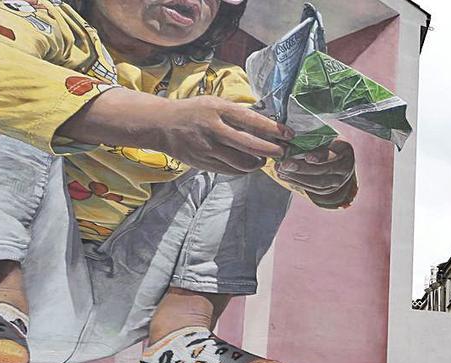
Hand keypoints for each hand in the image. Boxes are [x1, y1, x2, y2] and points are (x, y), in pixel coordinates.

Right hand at [60, 89, 290, 174]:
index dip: (275, 130)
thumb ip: (238, 113)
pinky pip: (232, 171)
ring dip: (259, 162)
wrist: (161, 125)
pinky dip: (244, 169)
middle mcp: (214, 129)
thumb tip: (269, 123)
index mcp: (218, 109)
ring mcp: (208, 149)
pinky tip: (248, 163)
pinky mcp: (204, 164)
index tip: (289, 134)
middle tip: (282, 152)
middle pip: (251, 146)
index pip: (253, 121)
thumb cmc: (195, 111)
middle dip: (272, 151)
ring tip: (263, 158)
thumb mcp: (215, 103)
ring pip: (243, 163)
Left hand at [276, 140, 356, 195]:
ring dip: (297, 177)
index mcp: (344, 148)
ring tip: (281, 170)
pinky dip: (296, 182)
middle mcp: (344, 166)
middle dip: (302, 168)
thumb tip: (287, 135)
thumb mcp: (324, 134)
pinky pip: (312, 188)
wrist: (338, 158)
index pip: (334, 153)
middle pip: (324, 170)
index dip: (321, 156)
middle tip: (285, 164)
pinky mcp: (328, 190)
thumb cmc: (327, 141)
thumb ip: (311, 135)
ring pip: (318, 182)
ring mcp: (338, 180)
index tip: (308, 157)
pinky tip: (284, 176)